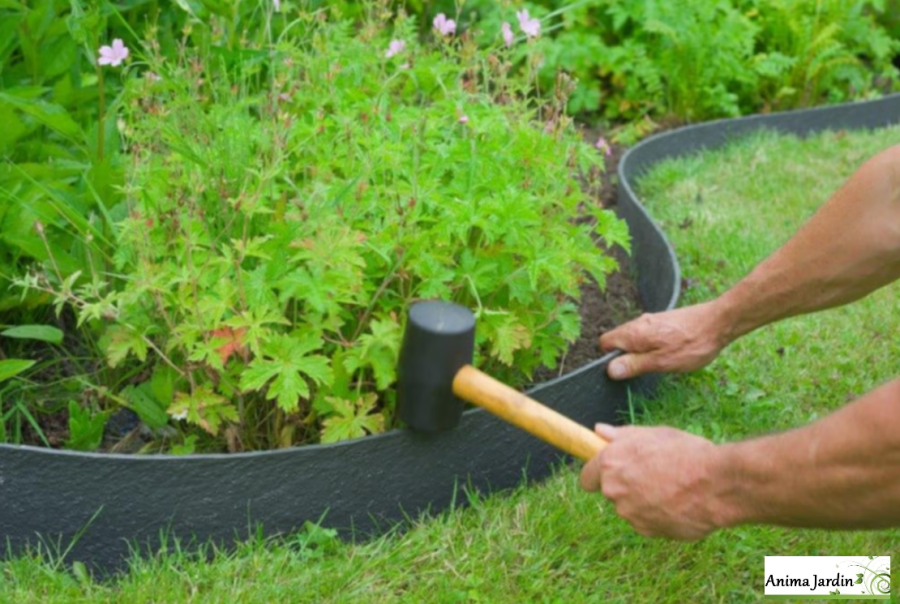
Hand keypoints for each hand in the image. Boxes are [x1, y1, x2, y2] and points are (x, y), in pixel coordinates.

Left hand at [580, 424, 728, 540]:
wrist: (716, 484)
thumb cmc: (686, 453)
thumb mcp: (654, 434)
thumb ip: (622, 435)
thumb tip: (599, 431)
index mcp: (611, 463)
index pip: (587, 477)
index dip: (597, 474)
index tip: (609, 473)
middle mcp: (614, 491)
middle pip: (612, 492)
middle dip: (628, 485)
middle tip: (655, 473)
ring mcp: (630, 514)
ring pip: (631, 508)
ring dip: (645, 501)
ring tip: (673, 487)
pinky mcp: (647, 531)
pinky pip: (648, 522)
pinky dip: (659, 515)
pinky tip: (680, 503)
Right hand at [599, 301, 731, 379]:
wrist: (718, 322)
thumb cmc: (691, 344)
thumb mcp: (661, 362)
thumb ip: (634, 365)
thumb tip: (610, 370)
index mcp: (633, 333)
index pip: (604, 342)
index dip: (610, 358)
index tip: (625, 369)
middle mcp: (638, 323)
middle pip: (618, 340)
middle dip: (626, 356)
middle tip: (646, 368)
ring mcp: (651, 320)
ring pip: (633, 338)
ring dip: (640, 351)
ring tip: (660, 361)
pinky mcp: (662, 321)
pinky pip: (646, 335)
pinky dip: (651, 345)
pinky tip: (669, 352)